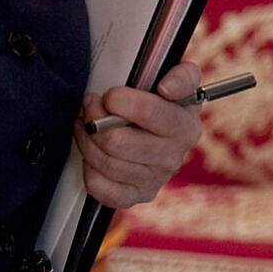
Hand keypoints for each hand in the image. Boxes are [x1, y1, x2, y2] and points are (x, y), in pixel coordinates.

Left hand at [74, 60, 204, 209]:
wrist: (167, 137)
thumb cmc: (167, 106)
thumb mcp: (182, 82)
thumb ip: (183, 75)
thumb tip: (167, 87)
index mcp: (185, 127)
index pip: (147, 112)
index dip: (119, 100)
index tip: (110, 95)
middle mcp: (173, 157)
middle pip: (117, 141)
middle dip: (95, 120)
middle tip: (91, 107)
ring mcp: (154, 179)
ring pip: (105, 163)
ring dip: (87, 141)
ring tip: (86, 126)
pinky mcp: (136, 196)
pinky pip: (102, 189)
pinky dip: (90, 171)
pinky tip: (93, 155)